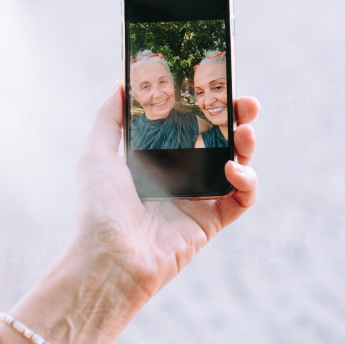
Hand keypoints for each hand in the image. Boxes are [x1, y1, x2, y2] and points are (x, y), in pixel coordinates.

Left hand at [73, 82, 259, 299]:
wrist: (109, 259)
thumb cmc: (98, 210)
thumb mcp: (96, 155)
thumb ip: (108, 119)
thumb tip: (120, 84)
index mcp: (158, 159)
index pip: (191, 125)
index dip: (208, 106)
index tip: (218, 86)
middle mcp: (181, 177)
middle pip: (221, 141)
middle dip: (238, 119)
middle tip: (247, 103)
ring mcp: (199, 200)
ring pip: (238, 165)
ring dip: (247, 145)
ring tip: (245, 131)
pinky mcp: (211, 222)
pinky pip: (241, 199)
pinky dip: (247, 182)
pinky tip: (233, 170)